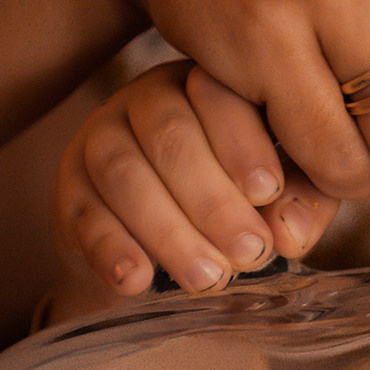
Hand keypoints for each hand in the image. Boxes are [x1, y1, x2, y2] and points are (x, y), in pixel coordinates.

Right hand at [54, 61, 338, 295]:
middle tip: (251, 253)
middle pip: (170, 136)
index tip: (268, 192)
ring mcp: (99, 142)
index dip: (243, 145)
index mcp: (208, 89)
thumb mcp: (285, 197)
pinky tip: (139, 280)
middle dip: (214, 200)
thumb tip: (290, 234)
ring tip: (210, 279)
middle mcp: (147, 103)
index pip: (219, 98)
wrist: (163, 248)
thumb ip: (301, 204)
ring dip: (169, 231)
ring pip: (123, 173)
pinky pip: (83, 214)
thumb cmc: (243, 205)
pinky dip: (111, 248)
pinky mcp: (69, 191)